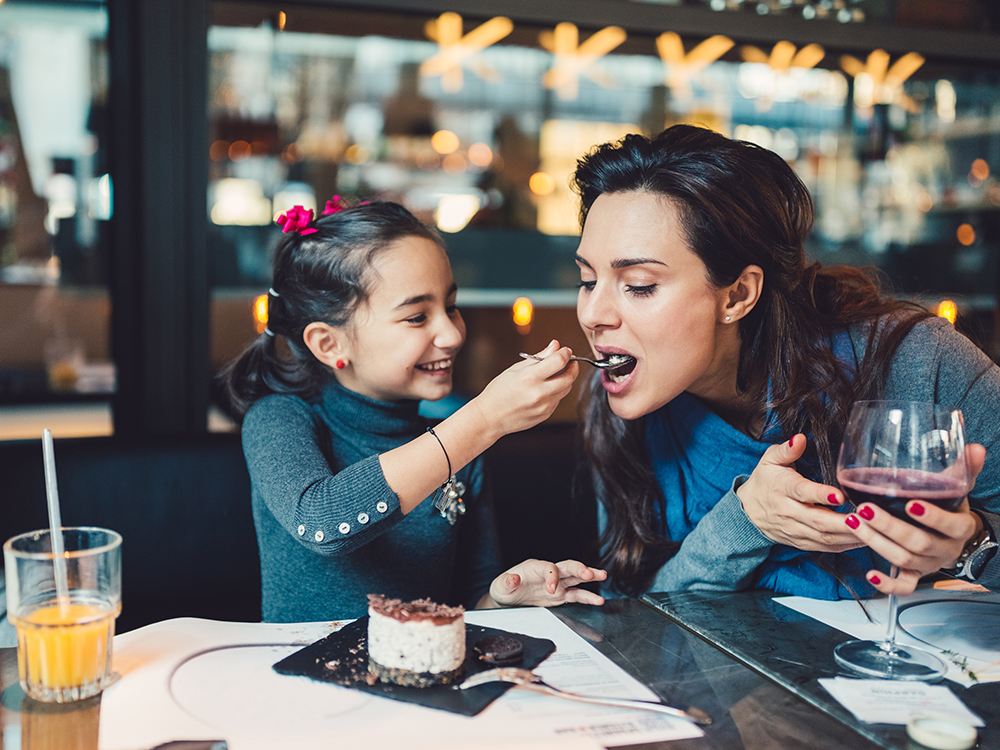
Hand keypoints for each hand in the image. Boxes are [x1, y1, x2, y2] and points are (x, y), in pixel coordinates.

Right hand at [471, 339, 578, 437]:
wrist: (490, 417)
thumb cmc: (499, 392)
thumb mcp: (516, 369)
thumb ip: (539, 357)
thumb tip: (555, 345)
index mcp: (529, 378)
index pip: (559, 361)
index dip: (566, 353)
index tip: (566, 351)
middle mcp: (539, 393)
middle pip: (569, 377)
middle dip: (573, 366)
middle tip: (569, 361)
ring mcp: (544, 406)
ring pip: (566, 389)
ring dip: (565, 379)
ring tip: (554, 374)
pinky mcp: (546, 415)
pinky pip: (558, 399)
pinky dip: (556, 391)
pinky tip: (544, 389)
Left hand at [486, 559, 606, 606]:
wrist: (508, 598)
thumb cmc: (504, 588)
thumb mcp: (500, 586)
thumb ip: (507, 582)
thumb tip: (513, 578)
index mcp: (535, 567)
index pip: (549, 567)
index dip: (553, 577)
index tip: (552, 590)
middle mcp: (549, 573)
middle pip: (567, 566)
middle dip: (579, 569)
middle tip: (589, 574)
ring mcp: (557, 584)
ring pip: (576, 577)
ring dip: (590, 576)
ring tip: (603, 576)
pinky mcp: (561, 596)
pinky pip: (577, 595)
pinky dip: (588, 597)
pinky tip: (599, 600)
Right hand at [736, 434, 863, 551]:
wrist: (748, 511)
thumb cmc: (765, 480)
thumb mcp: (770, 459)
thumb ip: (787, 450)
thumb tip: (799, 439)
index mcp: (782, 488)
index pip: (802, 492)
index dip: (820, 495)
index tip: (839, 495)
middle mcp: (788, 511)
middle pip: (818, 520)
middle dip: (844, 522)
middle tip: (868, 518)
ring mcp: (794, 529)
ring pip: (824, 537)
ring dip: (850, 536)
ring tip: (874, 530)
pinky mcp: (800, 542)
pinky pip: (825, 547)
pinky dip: (846, 546)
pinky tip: (864, 540)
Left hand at [845, 444, 986, 595]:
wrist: (952, 537)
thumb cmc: (949, 508)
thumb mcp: (957, 488)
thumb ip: (964, 468)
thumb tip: (975, 447)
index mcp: (959, 528)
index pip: (950, 525)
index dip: (932, 517)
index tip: (911, 504)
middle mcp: (945, 550)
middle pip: (919, 544)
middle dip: (890, 527)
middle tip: (866, 509)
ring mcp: (929, 565)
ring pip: (904, 560)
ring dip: (876, 543)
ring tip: (853, 522)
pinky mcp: (914, 576)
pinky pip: (903, 586)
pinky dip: (887, 584)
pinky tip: (870, 574)